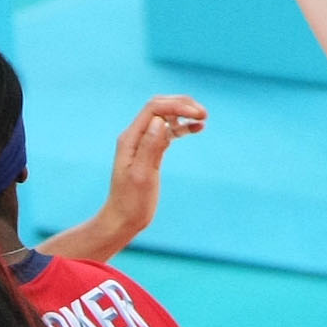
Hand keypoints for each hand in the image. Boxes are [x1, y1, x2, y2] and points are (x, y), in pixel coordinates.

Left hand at [97, 94, 207, 239]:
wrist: (123, 220)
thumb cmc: (130, 202)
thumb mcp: (141, 176)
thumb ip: (150, 148)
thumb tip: (160, 121)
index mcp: (130, 139)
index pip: (154, 109)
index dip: (177, 106)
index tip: (198, 114)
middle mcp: (135, 137)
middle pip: (159, 108)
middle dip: (182, 105)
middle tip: (204, 114)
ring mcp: (143, 144)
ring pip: (165, 118)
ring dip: (184, 114)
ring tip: (203, 119)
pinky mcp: (151, 153)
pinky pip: (168, 133)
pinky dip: (182, 128)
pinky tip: (197, 128)